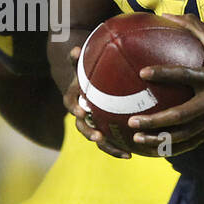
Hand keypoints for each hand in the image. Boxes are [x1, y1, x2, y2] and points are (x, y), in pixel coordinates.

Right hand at [64, 44, 132, 158]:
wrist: (86, 87)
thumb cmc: (85, 73)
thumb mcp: (80, 65)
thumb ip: (76, 59)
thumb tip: (75, 49)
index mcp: (74, 99)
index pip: (70, 104)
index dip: (74, 108)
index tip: (81, 111)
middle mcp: (81, 115)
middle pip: (82, 127)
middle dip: (89, 133)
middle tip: (99, 137)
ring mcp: (92, 125)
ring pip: (97, 139)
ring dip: (108, 147)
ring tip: (124, 154)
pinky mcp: (103, 132)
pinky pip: (109, 143)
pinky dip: (118, 149)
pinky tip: (132, 154)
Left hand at [127, 14, 203, 155]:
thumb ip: (194, 27)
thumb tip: (167, 14)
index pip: (186, 75)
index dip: (164, 74)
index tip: (143, 73)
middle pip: (182, 116)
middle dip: (156, 121)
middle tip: (133, 121)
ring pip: (186, 134)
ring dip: (161, 139)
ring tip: (138, 139)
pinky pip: (194, 141)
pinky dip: (174, 147)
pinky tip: (156, 149)